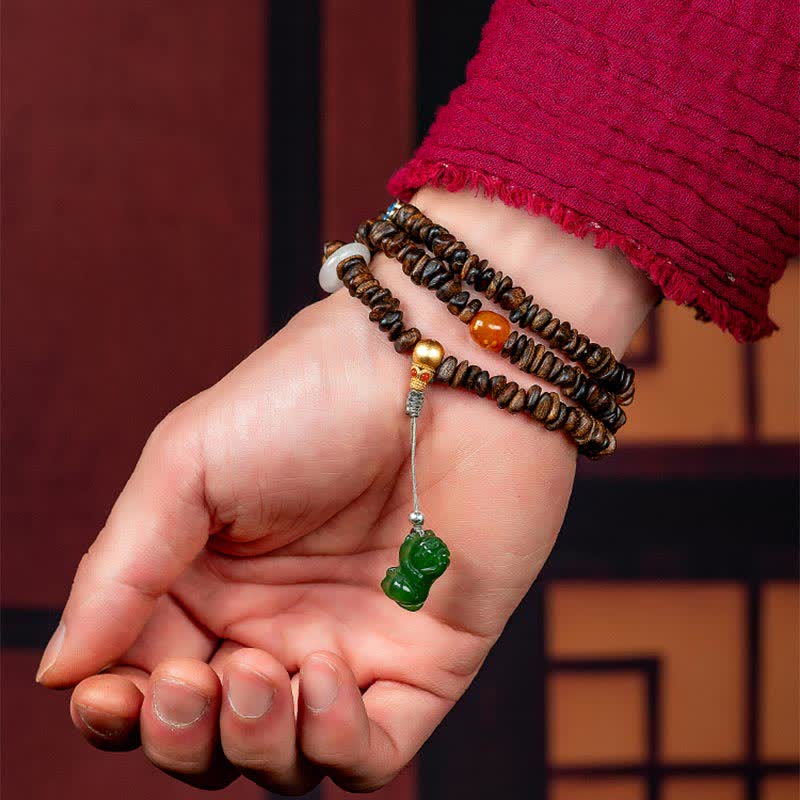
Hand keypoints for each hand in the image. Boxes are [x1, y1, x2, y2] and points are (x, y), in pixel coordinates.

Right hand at [36, 188, 655, 792]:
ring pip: (282, 757)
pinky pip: (370, 753)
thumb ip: (122, 569)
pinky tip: (323, 679)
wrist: (437, 370)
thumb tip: (60, 667)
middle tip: (187, 685)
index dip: (119, 707)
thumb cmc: (309, 396)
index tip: (108, 695)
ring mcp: (350, 645)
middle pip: (210, 733)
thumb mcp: (188, 463)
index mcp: (210, 578)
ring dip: (253, 743)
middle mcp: (277, 621)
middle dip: (182, 735)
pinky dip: (334, 745)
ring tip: (256, 675)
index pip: (146, 676)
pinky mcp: (423, 662)